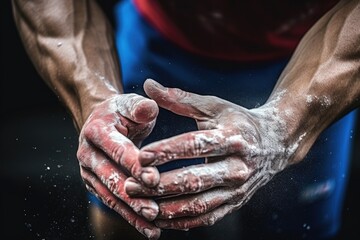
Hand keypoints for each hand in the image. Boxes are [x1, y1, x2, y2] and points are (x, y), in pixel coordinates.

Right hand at [77, 94, 160, 238]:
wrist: (102, 121)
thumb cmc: (122, 112)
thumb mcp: (130, 103)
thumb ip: (140, 106)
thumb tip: (150, 108)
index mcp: (96, 131)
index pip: (118, 150)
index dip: (135, 165)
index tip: (154, 179)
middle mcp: (87, 154)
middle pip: (111, 178)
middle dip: (133, 196)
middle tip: (153, 211)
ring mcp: (89, 172)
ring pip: (111, 196)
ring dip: (132, 213)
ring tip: (152, 228)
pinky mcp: (96, 184)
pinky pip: (114, 202)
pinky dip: (130, 216)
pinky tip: (148, 228)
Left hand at [125, 79, 304, 229]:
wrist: (274, 143)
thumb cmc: (238, 121)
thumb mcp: (213, 106)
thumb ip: (180, 98)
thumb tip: (147, 84)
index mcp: (232, 137)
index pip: (196, 145)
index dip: (168, 151)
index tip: (141, 155)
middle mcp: (238, 166)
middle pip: (195, 180)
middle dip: (160, 185)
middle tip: (130, 185)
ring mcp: (238, 189)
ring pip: (199, 205)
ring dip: (166, 208)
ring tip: (139, 204)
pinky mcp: (235, 203)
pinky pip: (206, 218)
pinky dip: (181, 221)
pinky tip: (159, 219)